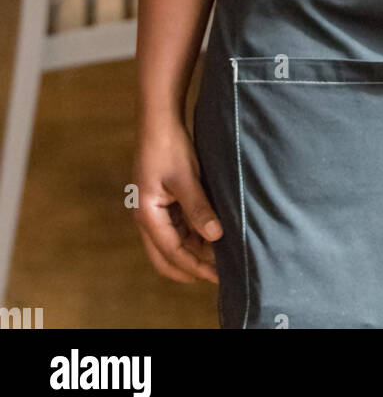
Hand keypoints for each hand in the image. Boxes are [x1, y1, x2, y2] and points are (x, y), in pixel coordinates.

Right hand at [132, 119, 222, 283]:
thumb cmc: (168, 147)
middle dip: (191, 267)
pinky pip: (178, 227)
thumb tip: (215, 237)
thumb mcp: (185, 178)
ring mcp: (155, 210)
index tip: (217, 276)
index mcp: (147, 216)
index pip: (172, 253)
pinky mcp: (164, 201)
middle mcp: (147, 218)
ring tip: (220, 257)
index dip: (195, 266)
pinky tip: (212, 236)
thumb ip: (199, 209)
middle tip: (218, 275)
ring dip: (194, 251)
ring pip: (173, 243)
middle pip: (166, 256)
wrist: (159, 121)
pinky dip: (194, 235)